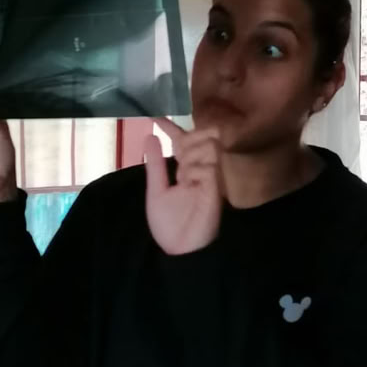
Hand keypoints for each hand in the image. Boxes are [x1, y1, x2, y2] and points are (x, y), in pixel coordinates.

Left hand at [144, 118, 222, 254]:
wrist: (179, 251)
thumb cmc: (170, 225)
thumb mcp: (156, 191)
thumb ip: (155, 165)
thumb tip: (149, 136)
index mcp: (188, 169)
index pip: (182, 140)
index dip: (170, 126)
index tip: (155, 116)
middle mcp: (202, 170)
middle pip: (204, 136)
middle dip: (189, 138)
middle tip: (178, 154)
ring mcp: (212, 179)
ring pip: (210, 147)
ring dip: (192, 154)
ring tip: (183, 174)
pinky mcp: (217, 190)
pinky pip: (209, 167)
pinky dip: (195, 169)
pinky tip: (188, 182)